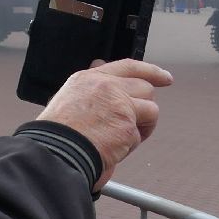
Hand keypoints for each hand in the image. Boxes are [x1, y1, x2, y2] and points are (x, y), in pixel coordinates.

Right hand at [37, 58, 170, 190]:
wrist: (54, 153)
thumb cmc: (58, 135)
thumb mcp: (69, 100)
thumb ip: (92, 89)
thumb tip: (104, 73)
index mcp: (90, 78)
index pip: (128, 66)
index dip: (151, 71)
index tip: (165, 78)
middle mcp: (106, 86)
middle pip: (145, 88)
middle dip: (144, 107)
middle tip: (133, 124)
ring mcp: (119, 104)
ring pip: (151, 110)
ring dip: (142, 127)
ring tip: (121, 139)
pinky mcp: (127, 125)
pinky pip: (140, 134)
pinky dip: (131, 145)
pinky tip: (113, 149)